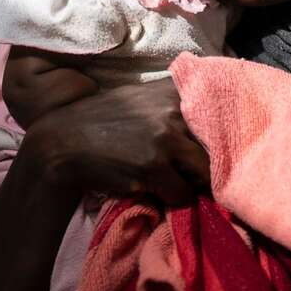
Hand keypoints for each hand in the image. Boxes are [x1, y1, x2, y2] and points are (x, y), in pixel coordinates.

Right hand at [23, 78, 209, 206]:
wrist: (63, 141)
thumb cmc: (105, 120)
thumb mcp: (140, 97)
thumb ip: (174, 102)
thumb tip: (213, 115)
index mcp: (173, 91)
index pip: (220, 110)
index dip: (226, 133)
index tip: (227, 146)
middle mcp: (173, 111)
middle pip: (218, 146)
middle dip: (212, 163)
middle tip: (202, 173)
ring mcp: (164, 139)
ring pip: (204, 172)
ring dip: (194, 183)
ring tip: (179, 183)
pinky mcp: (153, 167)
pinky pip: (182, 193)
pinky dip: (174, 198)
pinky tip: (158, 191)